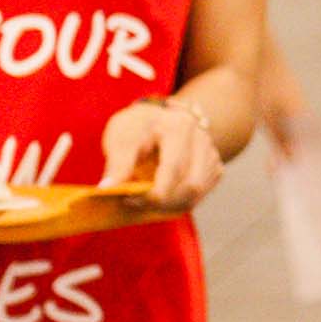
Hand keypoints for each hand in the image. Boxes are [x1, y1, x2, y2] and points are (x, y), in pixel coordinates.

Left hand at [99, 92, 229, 211]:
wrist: (155, 116)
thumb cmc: (135, 127)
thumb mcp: (120, 137)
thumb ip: (117, 164)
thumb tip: (107, 189)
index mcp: (179, 126)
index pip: (174, 169)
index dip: (153, 193)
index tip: (128, 200)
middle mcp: (202, 138)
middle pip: (191, 185)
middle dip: (163, 203)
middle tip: (135, 204)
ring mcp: (210, 152)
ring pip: (198, 192)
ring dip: (171, 205)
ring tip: (146, 203)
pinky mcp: (213, 164)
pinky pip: (202, 193)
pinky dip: (181, 202)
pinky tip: (161, 197)